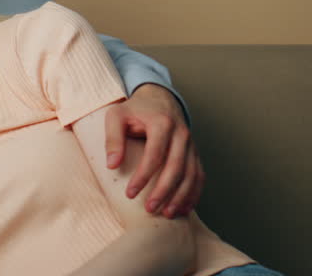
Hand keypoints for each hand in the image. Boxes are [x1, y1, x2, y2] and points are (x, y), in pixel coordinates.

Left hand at [103, 84, 202, 218]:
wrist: (159, 98)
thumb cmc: (134, 110)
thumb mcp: (116, 116)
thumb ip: (113, 139)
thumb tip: (112, 166)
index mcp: (161, 123)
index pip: (154, 154)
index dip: (143, 176)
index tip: (130, 193)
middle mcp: (181, 134)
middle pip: (176, 167)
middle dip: (163, 191)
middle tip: (150, 209)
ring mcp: (191, 144)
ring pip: (191, 174)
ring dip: (180, 196)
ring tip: (167, 213)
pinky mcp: (195, 152)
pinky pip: (199, 175)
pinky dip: (193, 193)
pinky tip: (183, 208)